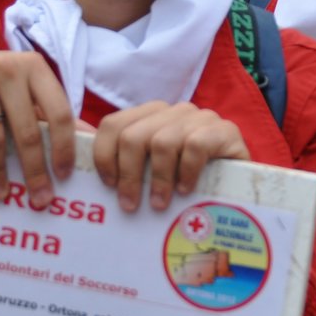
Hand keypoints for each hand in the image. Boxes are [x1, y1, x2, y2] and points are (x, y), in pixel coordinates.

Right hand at [0, 50, 74, 206]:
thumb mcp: (24, 92)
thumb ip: (51, 113)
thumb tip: (91, 139)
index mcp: (35, 68)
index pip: (59, 113)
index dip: (63, 147)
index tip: (64, 176)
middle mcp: (9, 66)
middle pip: (27, 131)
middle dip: (34, 171)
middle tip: (39, 199)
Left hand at [92, 102, 249, 211]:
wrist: (242, 186)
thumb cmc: (189, 181)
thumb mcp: (152, 169)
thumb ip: (121, 160)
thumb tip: (73, 150)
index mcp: (151, 115)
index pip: (114, 124)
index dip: (104, 156)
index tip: (106, 186)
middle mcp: (174, 111)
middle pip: (134, 135)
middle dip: (128, 174)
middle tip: (130, 204)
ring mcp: (201, 118)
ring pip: (163, 141)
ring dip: (158, 179)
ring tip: (158, 203)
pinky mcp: (225, 131)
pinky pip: (196, 146)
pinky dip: (186, 172)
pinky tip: (186, 191)